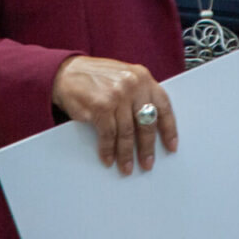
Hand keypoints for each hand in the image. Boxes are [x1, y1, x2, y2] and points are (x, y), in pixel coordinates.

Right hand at [51, 56, 176, 173]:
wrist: (67, 72)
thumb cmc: (96, 77)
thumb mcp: (124, 77)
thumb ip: (139, 94)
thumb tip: (150, 128)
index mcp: (142, 77)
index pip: (163, 106)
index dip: (169, 129)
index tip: (171, 147)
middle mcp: (133, 85)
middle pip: (146, 123)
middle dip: (147, 147)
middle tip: (147, 163)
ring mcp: (117, 95)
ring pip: (127, 133)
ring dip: (126, 154)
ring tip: (127, 167)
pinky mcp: (101, 106)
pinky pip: (109, 135)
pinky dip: (108, 150)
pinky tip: (108, 159)